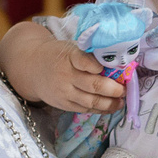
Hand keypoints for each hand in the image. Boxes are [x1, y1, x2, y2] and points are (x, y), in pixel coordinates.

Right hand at [0, 24, 122, 113]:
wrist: (32, 68)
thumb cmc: (59, 56)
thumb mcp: (71, 48)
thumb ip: (90, 54)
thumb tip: (117, 63)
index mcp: (68, 56)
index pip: (83, 60)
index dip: (98, 65)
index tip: (112, 66)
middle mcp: (65, 75)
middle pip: (93, 85)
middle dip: (113, 89)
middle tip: (124, 88)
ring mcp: (64, 92)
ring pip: (91, 101)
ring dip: (110, 103)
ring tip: (121, 100)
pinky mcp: (63, 104)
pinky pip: (85, 109)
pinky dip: (101, 109)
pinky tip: (111, 106)